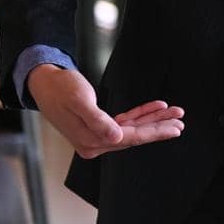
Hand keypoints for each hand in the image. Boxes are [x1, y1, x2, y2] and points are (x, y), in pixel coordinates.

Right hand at [26, 64, 184, 159]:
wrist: (43, 82)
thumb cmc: (59, 88)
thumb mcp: (79, 100)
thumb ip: (98, 120)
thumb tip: (116, 136)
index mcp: (90, 141)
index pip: (129, 138)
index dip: (153, 132)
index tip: (173, 129)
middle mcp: (94, 142)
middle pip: (134, 136)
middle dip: (158, 128)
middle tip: (179, 122)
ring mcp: (95, 135)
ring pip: (131, 129)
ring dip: (152, 120)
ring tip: (172, 113)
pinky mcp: (97, 126)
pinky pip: (123, 122)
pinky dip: (139, 114)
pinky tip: (153, 109)